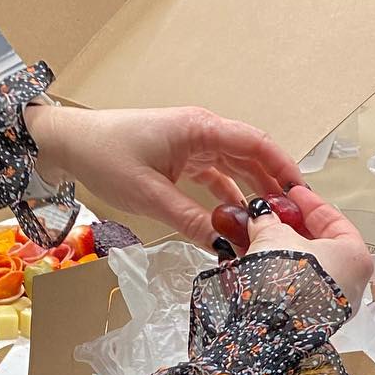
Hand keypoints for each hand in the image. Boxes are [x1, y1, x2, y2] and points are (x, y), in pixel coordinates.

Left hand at [24, 103, 300, 248]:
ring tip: (272, 225)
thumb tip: (225, 245)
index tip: (303, 195)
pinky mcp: (182, 159)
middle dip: (275, 187)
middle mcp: (202, 132)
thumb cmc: (105, 156)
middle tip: (294, 220)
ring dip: (254, 194)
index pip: (256, 144)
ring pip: (237, 169)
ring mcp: (193, 145)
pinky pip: (217, 178)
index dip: (284, 168)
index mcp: (200, 128)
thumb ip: (191, 221)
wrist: (71, 144)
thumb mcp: (150, 195)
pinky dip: (229, 198)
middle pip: (253, 157)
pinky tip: (238, 222)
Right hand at [245, 188, 372, 309]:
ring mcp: (326, 305)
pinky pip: (290, 288)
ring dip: (275, 250)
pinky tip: (250, 260)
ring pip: (300, 267)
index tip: (290, 193)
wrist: (269, 328)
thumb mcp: (274, 237)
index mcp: (355, 257)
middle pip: (316, 245)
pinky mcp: (303, 321)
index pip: (334, 220)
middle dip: (288, 228)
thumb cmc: (286, 281)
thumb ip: (268, 221)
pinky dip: (272, 272)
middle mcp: (347, 284)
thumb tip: (261, 216)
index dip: (308, 203)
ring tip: (252, 235)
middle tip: (269, 214)